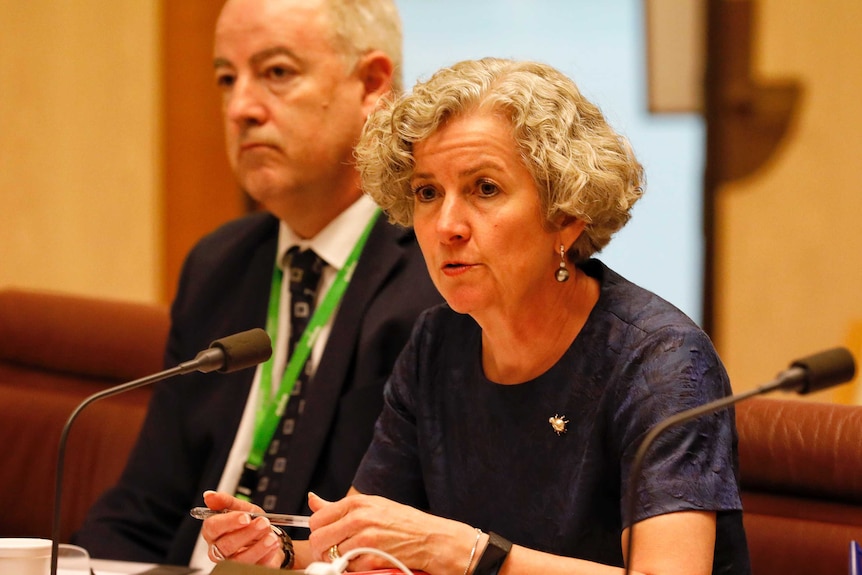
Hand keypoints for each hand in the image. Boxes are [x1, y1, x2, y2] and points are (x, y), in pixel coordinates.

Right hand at [199, 490, 283, 567]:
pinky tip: (273, 545)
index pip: (213, 527)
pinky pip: (254, 566)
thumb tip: (209, 495)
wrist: (269, 537)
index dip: (229, 522)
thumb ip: (226, 501)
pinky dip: (266, 555)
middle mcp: (218, 549)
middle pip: (226, 545)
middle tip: (263, 523)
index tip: (245, 517)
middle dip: (247, 533)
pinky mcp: (245, 570)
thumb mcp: (242, 507)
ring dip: (258, 547)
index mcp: (213, 531)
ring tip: (271, 537)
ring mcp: (231, 562)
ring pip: (239, 560)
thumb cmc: (251, 523)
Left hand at [307, 490, 475, 572]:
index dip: (319, 532)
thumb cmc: (403, 522)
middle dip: (322, 550)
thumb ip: (339, 506)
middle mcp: (359, 518)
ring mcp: (365, 538)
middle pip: (318, 539)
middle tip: (333, 554)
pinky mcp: (372, 558)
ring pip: (330, 556)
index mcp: (357, 503)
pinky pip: (348, 568)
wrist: (432, 539)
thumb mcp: (372, 506)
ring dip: (337, 561)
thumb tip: (312, 499)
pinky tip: (365, 562)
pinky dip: (353, 569)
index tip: (327, 538)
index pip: (317, 518)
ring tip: (352, 557)